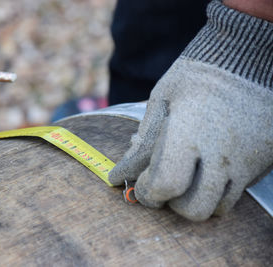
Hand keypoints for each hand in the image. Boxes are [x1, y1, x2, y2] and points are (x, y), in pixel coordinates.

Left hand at [109, 1, 272, 220]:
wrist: (247, 59)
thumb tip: (127, 167)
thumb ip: (146, 136)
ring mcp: (244, 161)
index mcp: (189, 133)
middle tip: (160, 186)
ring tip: (183, 181)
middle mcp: (220, 153)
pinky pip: (236, 195)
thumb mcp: (162, 97)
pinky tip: (204, 175)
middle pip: (193, 209)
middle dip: (170, 203)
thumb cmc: (197, 75)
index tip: (140, 184)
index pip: (166, 184)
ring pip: (216, 208)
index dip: (148, 191)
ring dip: (193, 201)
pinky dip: (215, 193)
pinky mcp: (260, 162)